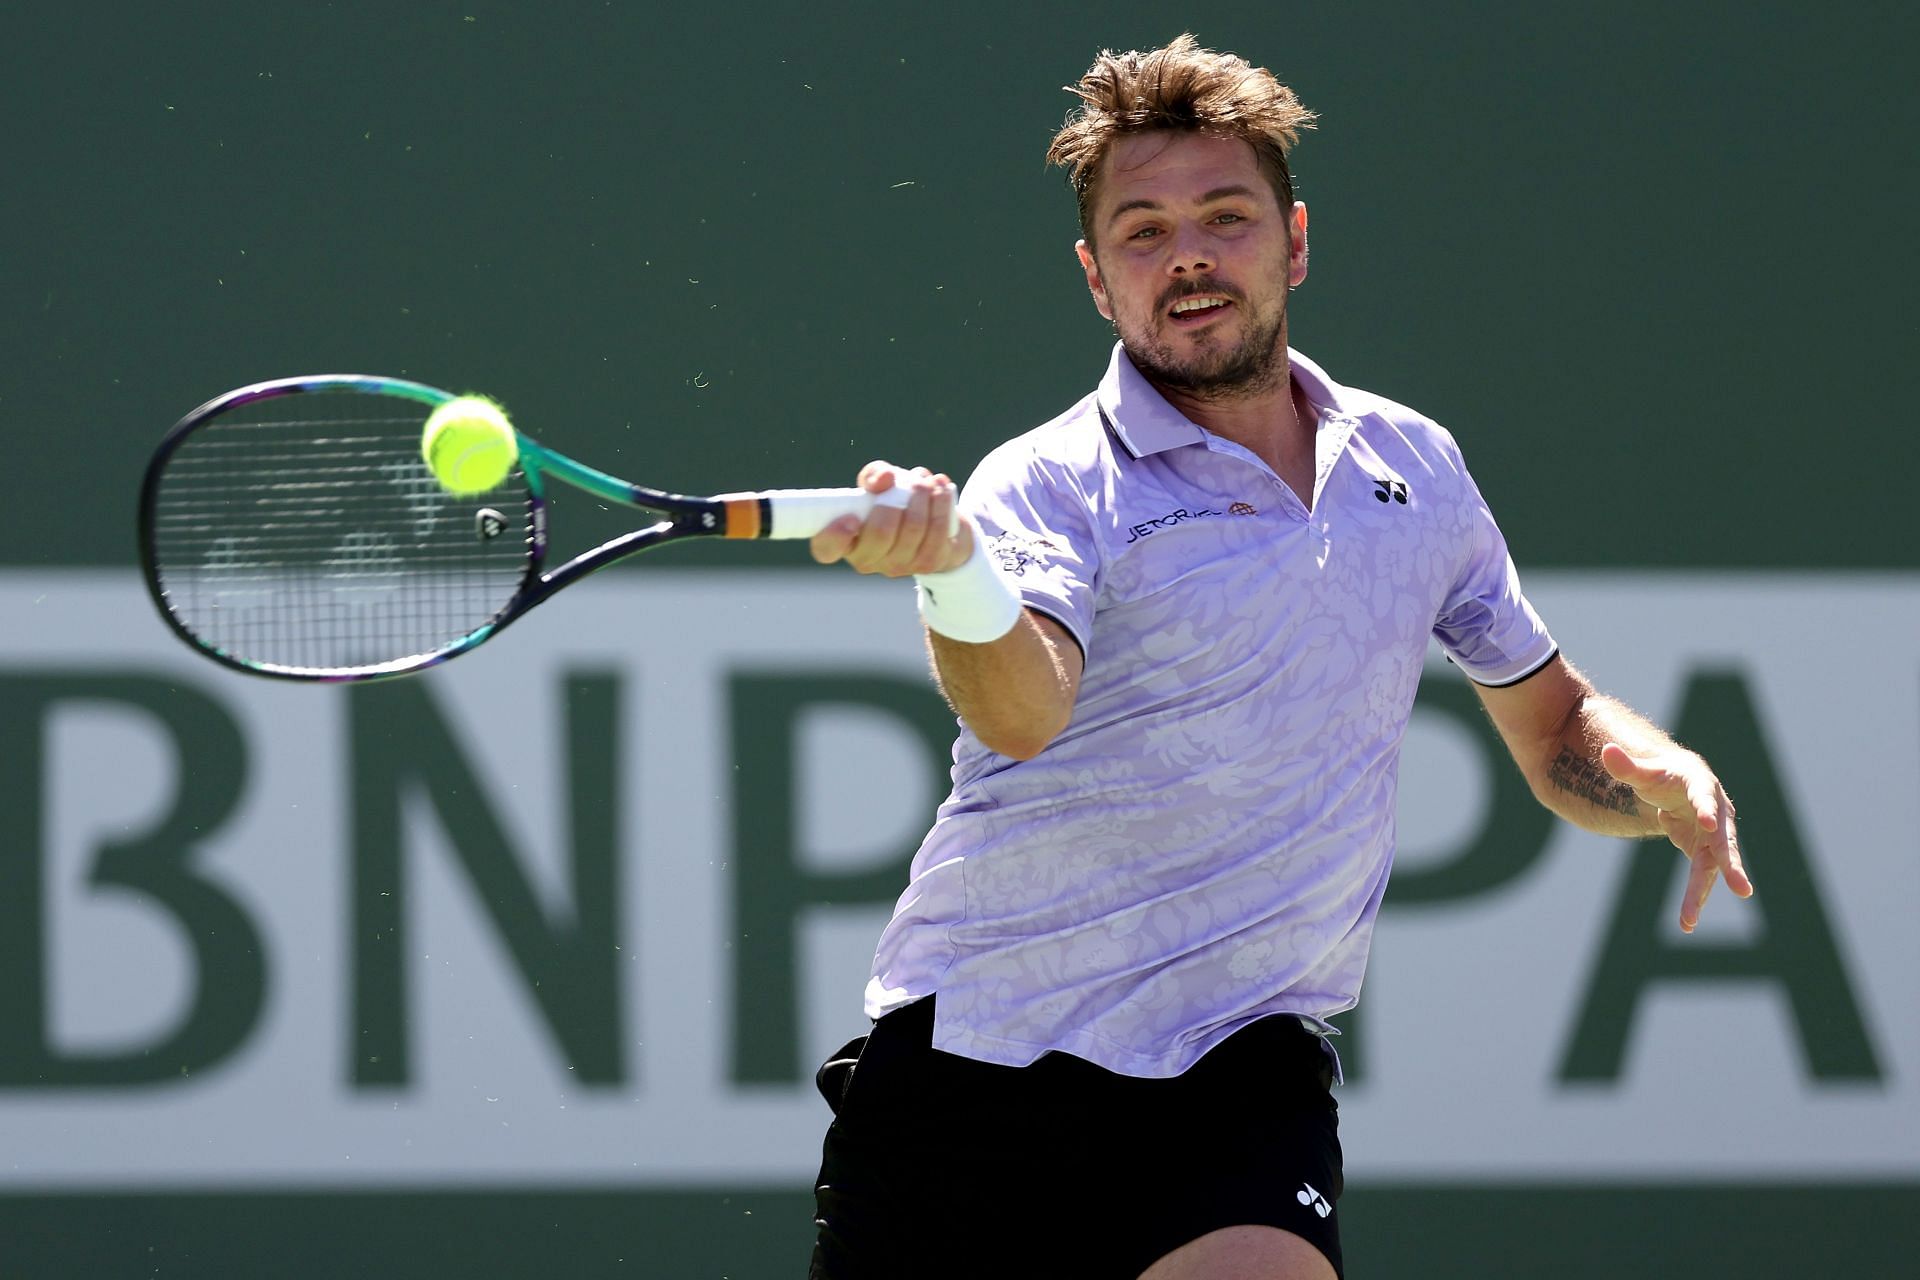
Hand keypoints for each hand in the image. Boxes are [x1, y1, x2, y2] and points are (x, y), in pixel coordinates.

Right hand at [808, 460, 971, 576]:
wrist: (936, 525)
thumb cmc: (895, 501)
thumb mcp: (878, 484)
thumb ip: (874, 475)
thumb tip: (884, 479)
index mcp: (845, 540)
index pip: (827, 549)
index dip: (834, 537)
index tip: (849, 519)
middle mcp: (867, 559)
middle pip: (880, 533)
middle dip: (897, 500)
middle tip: (911, 483)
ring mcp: (898, 566)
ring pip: (913, 529)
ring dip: (923, 498)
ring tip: (927, 483)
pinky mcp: (928, 564)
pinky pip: (937, 533)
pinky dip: (941, 505)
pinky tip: (942, 490)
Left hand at [1601, 743, 1752, 932]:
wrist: (1678, 788)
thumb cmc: (1663, 776)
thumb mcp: (1643, 772)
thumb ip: (1626, 766)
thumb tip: (1607, 751)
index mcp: (1701, 784)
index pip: (1705, 796)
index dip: (1705, 808)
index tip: (1707, 822)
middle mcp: (1716, 812)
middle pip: (1724, 840)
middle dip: (1731, 864)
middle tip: (1741, 888)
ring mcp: (1714, 836)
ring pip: (1714, 867)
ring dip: (1702, 892)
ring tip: (1690, 920)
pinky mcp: (1705, 853)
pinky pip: (1701, 877)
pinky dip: (1694, 898)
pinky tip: (1686, 923)